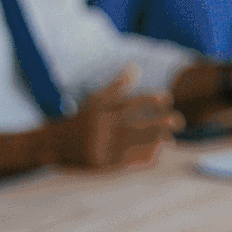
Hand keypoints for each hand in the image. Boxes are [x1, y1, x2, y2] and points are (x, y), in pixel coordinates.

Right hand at [49, 66, 182, 168]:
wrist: (52, 145)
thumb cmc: (80, 120)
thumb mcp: (94, 100)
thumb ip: (116, 86)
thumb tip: (135, 67)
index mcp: (99, 110)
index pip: (129, 103)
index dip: (150, 99)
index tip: (167, 98)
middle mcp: (100, 128)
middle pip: (134, 125)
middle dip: (159, 123)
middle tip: (179, 121)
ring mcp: (100, 146)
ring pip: (133, 143)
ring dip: (154, 141)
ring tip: (170, 138)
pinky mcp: (100, 164)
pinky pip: (126, 160)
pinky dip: (143, 156)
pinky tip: (157, 153)